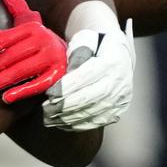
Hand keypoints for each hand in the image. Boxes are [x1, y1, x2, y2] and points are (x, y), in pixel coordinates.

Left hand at [0, 0, 67, 103]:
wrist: (66, 55)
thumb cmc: (36, 45)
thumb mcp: (20, 36)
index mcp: (33, 28)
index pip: (8, 37)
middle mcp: (44, 40)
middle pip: (14, 54)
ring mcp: (52, 58)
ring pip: (23, 70)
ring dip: (3, 79)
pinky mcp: (58, 74)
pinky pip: (38, 85)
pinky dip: (22, 92)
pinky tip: (7, 97)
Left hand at [43, 2, 134, 130]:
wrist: (118, 53)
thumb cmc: (96, 45)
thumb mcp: (85, 41)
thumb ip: (75, 56)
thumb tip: (65, 76)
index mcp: (111, 61)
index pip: (84, 78)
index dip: (65, 88)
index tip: (48, 93)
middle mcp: (119, 82)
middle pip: (88, 99)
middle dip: (63, 106)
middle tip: (45, 109)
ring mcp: (121, 98)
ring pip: (91, 113)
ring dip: (67, 118)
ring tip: (49, 118)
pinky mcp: (118, 110)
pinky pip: (96, 122)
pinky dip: (77, 125)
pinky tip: (62, 123)